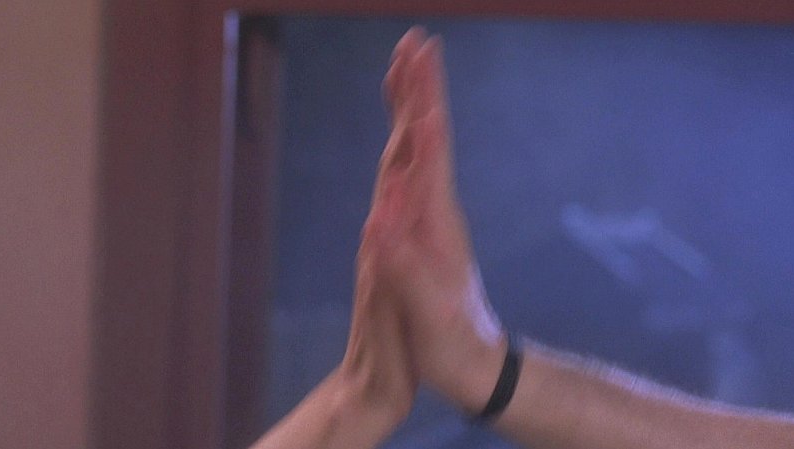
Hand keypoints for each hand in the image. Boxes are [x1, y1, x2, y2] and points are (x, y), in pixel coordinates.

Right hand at [362, 27, 507, 412]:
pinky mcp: (426, 233)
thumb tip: (377, 217)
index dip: (420, 104)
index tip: (415, 61)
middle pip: (427, 139)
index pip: (428, 152)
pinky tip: (405, 137)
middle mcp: (437, 213)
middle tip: (415, 42)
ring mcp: (433, 221)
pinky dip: (409, 143)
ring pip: (422, 151)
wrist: (478, 367)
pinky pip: (416, 173)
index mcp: (435, 224)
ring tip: (409, 73)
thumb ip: (402, 267)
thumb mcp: (427, 316)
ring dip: (416, 108)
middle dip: (420, 89)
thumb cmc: (451, 346)